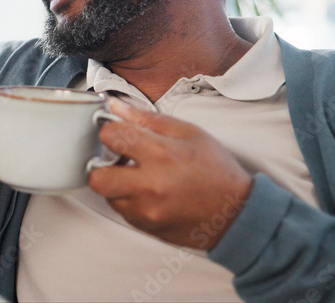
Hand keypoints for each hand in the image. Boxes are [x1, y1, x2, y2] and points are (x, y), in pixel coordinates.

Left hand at [88, 99, 252, 249]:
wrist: (237, 214)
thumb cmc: (216, 171)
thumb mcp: (189, 133)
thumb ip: (148, 119)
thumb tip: (115, 107)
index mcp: (161, 154)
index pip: (109, 136)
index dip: (110, 131)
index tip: (118, 134)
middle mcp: (149, 185)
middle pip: (96, 176)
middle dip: (102, 166)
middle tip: (119, 160)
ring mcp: (146, 210)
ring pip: (108, 196)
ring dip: (117, 185)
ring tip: (139, 177)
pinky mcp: (146, 227)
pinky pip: (123, 211)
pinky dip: (129, 201)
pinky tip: (149, 193)